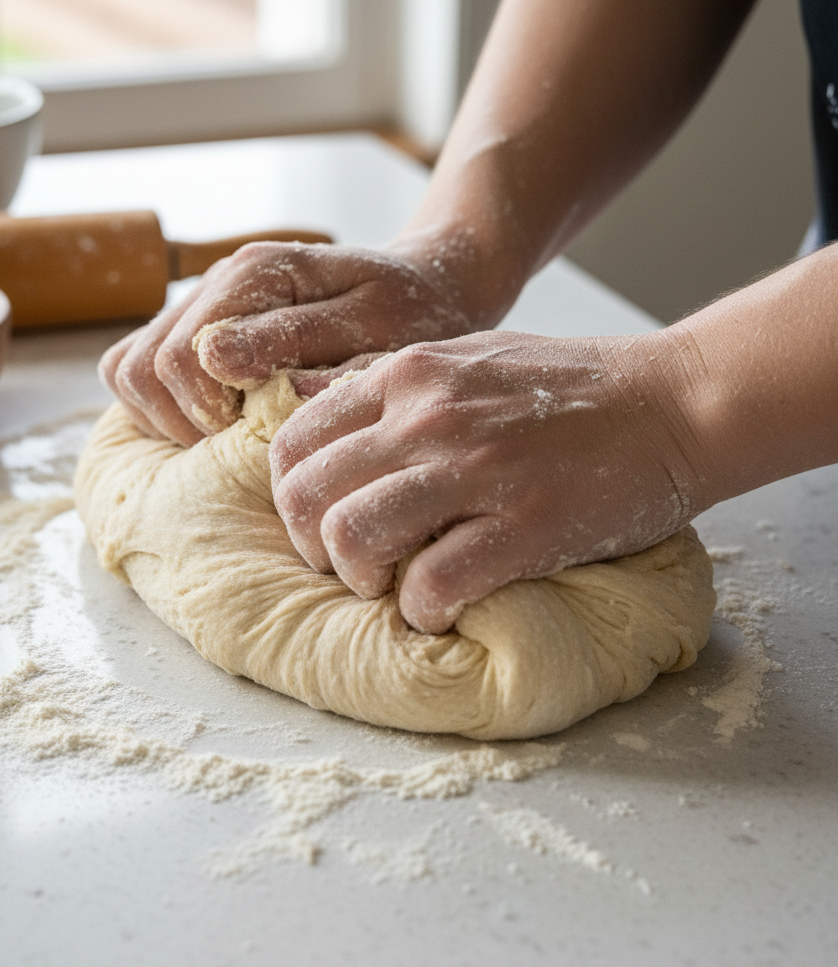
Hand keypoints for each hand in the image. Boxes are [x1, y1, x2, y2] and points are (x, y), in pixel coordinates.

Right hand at [99, 239, 502, 446]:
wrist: (428, 286)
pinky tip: (214, 420)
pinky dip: (160, 405)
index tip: (252, 432)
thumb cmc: (412, 313)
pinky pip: (138, 368)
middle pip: (142, 369)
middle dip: (185, 421)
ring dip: (167, 416)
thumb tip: (214, 359)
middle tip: (243, 439)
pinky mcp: (200, 327)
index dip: (205, 414)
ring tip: (228, 432)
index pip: (178, 360)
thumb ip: (296, 338)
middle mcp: (217, 282)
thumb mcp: (375, 327)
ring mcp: (203, 303)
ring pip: (129, 369)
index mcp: (255, 274)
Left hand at [269, 331, 706, 633]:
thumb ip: (389, 384)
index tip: (321, 522)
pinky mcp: (524, 526)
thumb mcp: (467, 356)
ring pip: (353, 539)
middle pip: (307, 496)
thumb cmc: (570, 385)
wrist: (674, 402)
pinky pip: (433, 585)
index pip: (294, 441)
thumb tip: (311, 409)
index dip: (292, 495)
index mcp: (409, 375)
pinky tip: (443, 605)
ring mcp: (476, 470)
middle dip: (311, 546)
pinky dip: (424, 609)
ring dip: (358, 578)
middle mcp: (428, 417)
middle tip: (347, 565)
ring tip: (390, 585)